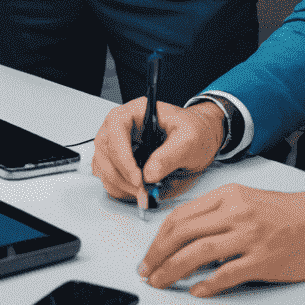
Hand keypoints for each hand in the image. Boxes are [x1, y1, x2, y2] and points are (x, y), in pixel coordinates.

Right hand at [93, 98, 224, 209]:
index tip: (137, 176)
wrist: (202, 139)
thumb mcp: (190, 140)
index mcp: (137, 111)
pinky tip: (136, 191)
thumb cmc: (196, 132)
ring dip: (118, 183)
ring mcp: (120, 143)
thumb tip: (149, 173)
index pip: (116, 126)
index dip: (121, 153)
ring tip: (142, 192)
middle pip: (104, 147)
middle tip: (141, 190)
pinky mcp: (122, 160)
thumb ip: (170, 155)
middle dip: (120, 173)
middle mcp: (124, 126)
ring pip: (102, 163)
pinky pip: (108, 174)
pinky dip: (119, 188)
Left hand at [135, 184, 304, 295]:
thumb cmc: (285, 212)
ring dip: (173, 269)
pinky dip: (207, 284)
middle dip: (158, 254)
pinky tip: (196, 290)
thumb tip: (187, 237)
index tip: (149, 253)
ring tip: (160, 281)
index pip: (181, 215)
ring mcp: (249, 237)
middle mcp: (235, 213)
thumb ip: (217, 214)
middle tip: (146, 270)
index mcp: (227, 196)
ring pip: (198, 253)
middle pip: (183, 233)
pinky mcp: (263, 260)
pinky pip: (227, 274)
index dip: (159, 236)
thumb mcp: (245, 200)